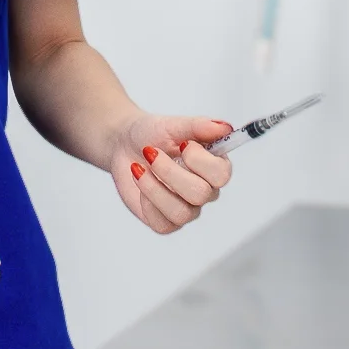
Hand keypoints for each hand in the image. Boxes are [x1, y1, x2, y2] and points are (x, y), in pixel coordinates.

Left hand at [109, 114, 234, 233]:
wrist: (123, 145)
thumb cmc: (151, 134)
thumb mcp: (173, 124)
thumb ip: (200, 126)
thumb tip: (225, 128)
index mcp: (213, 165)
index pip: (221, 175)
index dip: (199, 161)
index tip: (182, 144)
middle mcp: (205, 190)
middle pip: (200, 194)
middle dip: (169, 171)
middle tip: (150, 152)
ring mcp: (187, 208)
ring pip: (181, 213)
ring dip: (154, 187)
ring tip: (140, 168)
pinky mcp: (166, 221)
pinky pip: (163, 224)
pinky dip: (146, 202)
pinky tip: (141, 183)